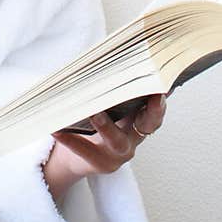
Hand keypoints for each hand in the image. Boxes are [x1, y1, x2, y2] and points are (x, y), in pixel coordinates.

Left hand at [46, 91, 168, 191]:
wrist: (76, 158)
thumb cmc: (94, 123)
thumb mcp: (111, 107)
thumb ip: (116, 89)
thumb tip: (114, 58)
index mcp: (139, 118)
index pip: (157, 106)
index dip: (164, 96)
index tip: (165, 83)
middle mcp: (134, 136)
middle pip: (149, 123)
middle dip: (154, 110)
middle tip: (153, 95)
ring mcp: (118, 153)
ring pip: (116, 140)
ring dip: (107, 125)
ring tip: (94, 112)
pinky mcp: (100, 164)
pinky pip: (84, 150)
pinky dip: (69, 139)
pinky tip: (56, 128)